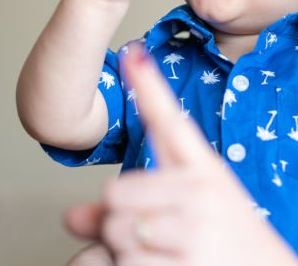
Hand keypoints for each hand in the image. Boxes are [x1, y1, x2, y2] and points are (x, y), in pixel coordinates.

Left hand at [64, 48, 297, 265]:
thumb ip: (131, 209)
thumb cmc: (226, 245)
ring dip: (124, 255)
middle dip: (119, 221)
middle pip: (116, 194)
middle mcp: (203, 195)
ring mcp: (195, 232)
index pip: (172, 123)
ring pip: (116, 233)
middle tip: (153, 237)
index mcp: (207, 172)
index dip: (149, 87)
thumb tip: (71, 217)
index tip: (133, 52)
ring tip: (163, 258)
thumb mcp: (189, 215)